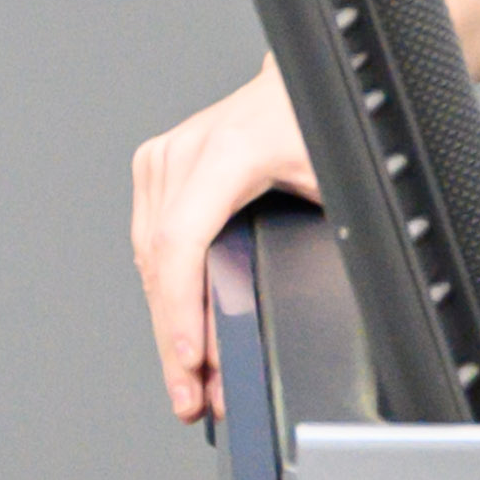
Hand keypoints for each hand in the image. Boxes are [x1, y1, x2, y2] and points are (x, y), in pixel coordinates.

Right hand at [131, 59, 312, 423]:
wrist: (301, 82)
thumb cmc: (315, 124)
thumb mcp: (329, 183)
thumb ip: (314, 238)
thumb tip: (303, 310)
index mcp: (226, 152)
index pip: (182, 242)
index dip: (180, 309)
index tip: (190, 360)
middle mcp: (184, 152)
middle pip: (159, 262)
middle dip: (174, 338)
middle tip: (189, 398)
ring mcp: (163, 158)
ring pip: (149, 259)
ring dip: (167, 323)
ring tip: (187, 380)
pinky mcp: (155, 168)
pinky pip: (151, 243)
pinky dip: (164, 292)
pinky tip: (179, 332)